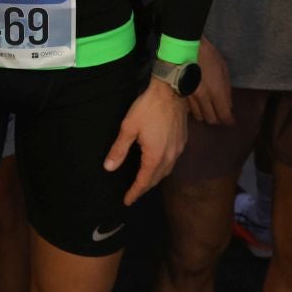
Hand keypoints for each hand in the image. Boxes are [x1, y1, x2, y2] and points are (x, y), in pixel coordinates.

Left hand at [104, 79, 187, 205]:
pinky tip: (157, 164)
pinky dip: (163, 168)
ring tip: (144, 182)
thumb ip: (119, 149)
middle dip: (144, 188)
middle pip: (156, 179)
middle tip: (133, 193)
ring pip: (166, 171)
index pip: (144, 181)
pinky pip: (172, 162)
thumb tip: (109, 167)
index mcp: (155, 156)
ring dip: (154, 179)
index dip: (134, 192)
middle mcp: (169, 157)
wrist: (171, 91)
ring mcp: (178, 150)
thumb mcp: (129, 127)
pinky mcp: (182, 142)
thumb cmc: (148, 108)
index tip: (127, 200)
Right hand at [188, 39, 233, 126]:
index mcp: (216, 92)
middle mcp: (203, 98)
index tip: (231, 121)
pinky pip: (189, 109)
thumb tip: (228, 105)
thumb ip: (226, 89)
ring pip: (198, 116)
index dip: (229, 120)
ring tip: (208, 109)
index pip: (224, 115)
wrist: (184, 47)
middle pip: (211, 119)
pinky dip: (195, 109)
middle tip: (220, 115)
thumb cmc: (207, 55)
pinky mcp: (181, 94)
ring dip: (205, 115)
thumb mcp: (223, 69)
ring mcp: (190, 97)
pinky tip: (197, 104)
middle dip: (217, 119)